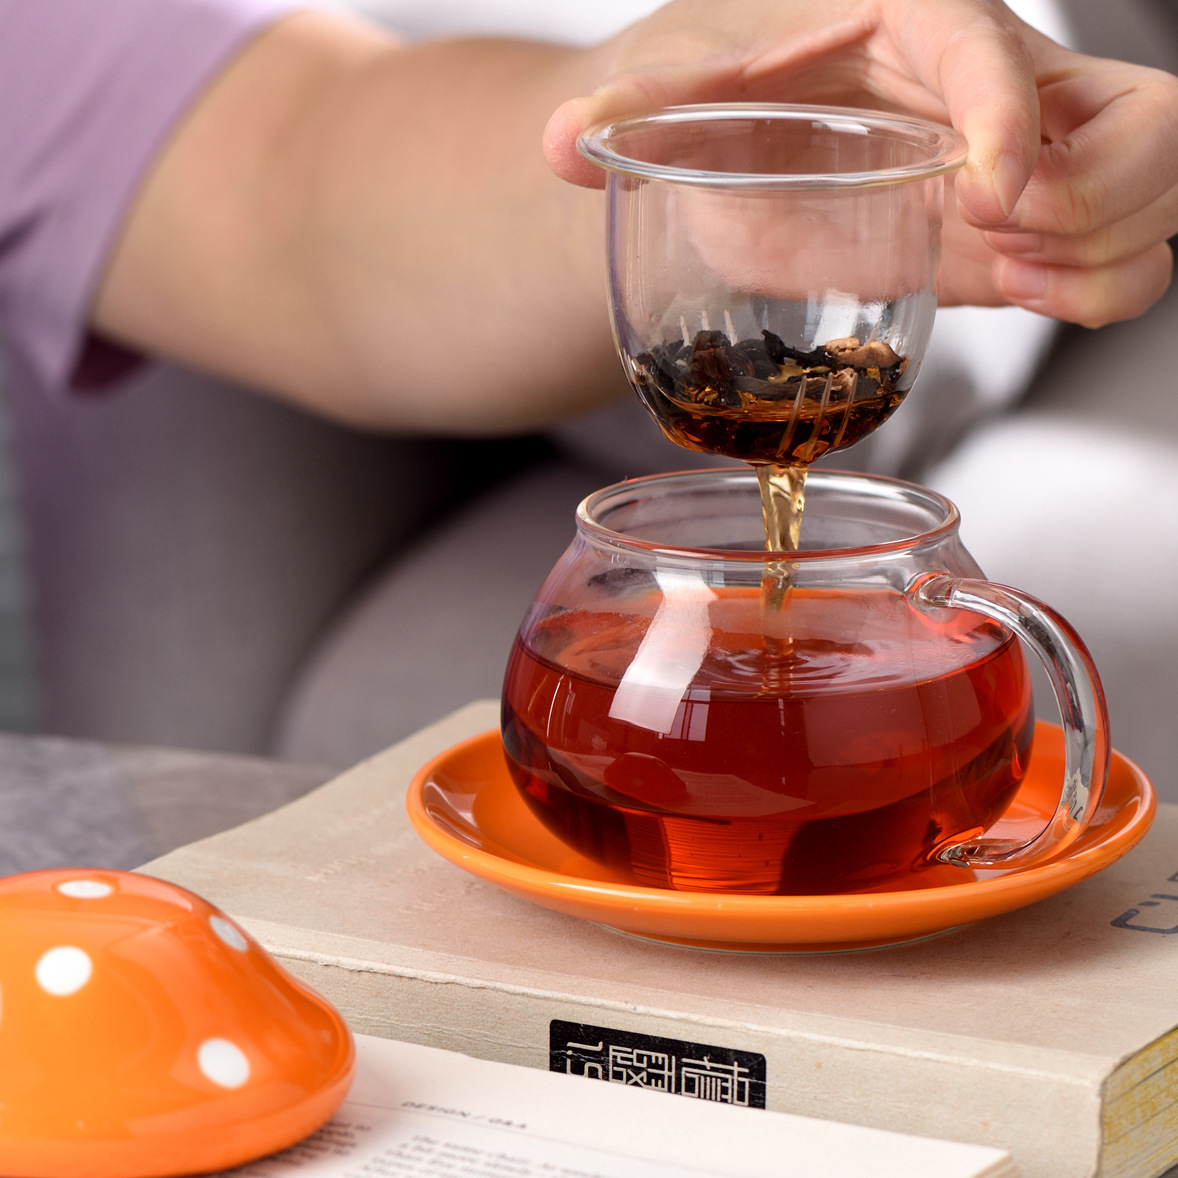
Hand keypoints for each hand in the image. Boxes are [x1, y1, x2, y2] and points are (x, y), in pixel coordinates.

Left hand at [545, 0, 1177, 327]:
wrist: (732, 147)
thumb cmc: (713, 94)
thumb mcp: (672, 89)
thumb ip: (628, 113)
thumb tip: (562, 143)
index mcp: (915, 21)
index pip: (998, 44)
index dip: (1010, 115)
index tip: (978, 193)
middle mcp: (991, 82)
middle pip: (1137, 119)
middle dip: (1079, 200)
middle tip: (986, 239)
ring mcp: (1019, 155)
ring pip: (1155, 190)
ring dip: (1095, 253)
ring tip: (1006, 275)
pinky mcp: (1013, 224)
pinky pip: (1120, 256)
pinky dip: (1097, 291)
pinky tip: (1024, 296)